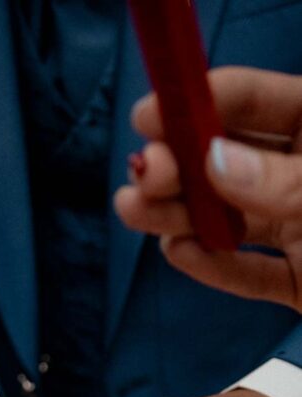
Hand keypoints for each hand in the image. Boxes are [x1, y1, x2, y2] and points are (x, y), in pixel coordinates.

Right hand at [115, 67, 301, 309]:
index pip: (260, 102)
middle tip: (144, 173)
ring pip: (232, 219)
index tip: (148, 114)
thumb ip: (281, 182)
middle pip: (233, 163)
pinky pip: (252, 275)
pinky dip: (215, 267)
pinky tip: (181, 253)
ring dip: (180, 216)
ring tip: (134, 213)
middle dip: (180, 167)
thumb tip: (214, 162)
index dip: (204, 100)